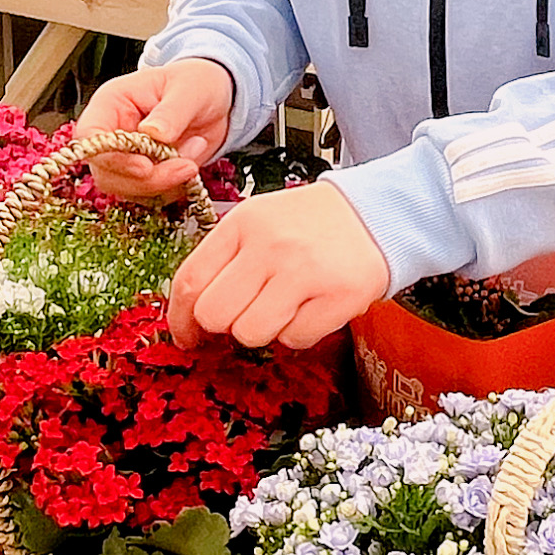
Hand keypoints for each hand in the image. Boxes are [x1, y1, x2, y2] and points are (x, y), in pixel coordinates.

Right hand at [75, 60, 233, 200]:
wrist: (213, 100)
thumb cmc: (194, 83)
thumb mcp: (188, 90)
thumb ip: (171, 112)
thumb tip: (152, 133)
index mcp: (110, 104)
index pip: (90, 137)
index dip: (111, 158)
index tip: (146, 166)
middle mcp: (111, 133)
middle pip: (107, 173)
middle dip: (148, 179)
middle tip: (186, 166)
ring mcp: (125, 158)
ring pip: (128, 189)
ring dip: (166, 182)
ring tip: (195, 148)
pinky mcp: (143, 176)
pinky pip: (150, 196)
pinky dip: (175, 188)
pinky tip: (192, 160)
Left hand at [165, 179, 391, 350]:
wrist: (375, 214)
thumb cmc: (309, 224)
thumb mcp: (257, 221)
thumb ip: (223, 259)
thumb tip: (190, 312)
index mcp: (243, 223)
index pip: (190, 280)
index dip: (180, 318)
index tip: (185, 334)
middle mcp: (271, 245)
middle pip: (214, 314)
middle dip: (223, 325)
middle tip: (243, 315)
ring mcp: (305, 271)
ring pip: (250, 333)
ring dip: (262, 330)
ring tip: (281, 307)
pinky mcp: (337, 296)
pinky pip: (295, 339)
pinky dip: (298, 333)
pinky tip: (309, 308)